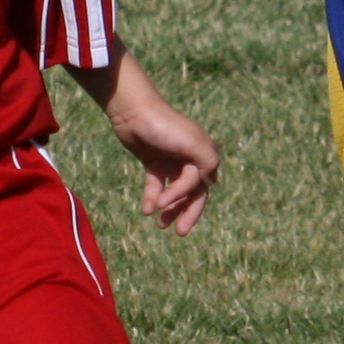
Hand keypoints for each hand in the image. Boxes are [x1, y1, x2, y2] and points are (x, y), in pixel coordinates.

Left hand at [105, 83, 220, 232]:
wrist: (133, 111)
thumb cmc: (164, 126)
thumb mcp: (191, 143)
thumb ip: (207, 162)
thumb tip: (211, 184)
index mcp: (203, 154)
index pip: (200, 187)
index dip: (186, 199)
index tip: (165, 202)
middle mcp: (190, 159)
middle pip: (191, 193)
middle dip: (185, 212)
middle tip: (178, 233)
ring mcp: (171, 160)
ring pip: (173, 191)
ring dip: (167, 207)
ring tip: (158, 223)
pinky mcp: (153, 161)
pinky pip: (156, 184)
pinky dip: (151, 197)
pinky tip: (145, 210)